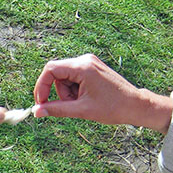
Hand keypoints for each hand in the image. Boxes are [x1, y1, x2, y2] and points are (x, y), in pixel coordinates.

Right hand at [32, 54, 172, 133]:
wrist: (136, 105)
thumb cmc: (112, 108)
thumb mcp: (81, 110)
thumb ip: (56, 109)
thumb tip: (36, 112)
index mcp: (83, 66)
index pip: (50, 70)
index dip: (42, 86)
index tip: (41, 103)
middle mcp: (85, 60)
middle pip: (56, 74)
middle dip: (58, 92)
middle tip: (70, 106)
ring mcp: (89, 62)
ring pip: (64, 77)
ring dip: (67, 93)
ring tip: (82, 103)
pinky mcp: (92, 68)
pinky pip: (73, 77)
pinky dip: (74, 90)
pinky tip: (86, 98)